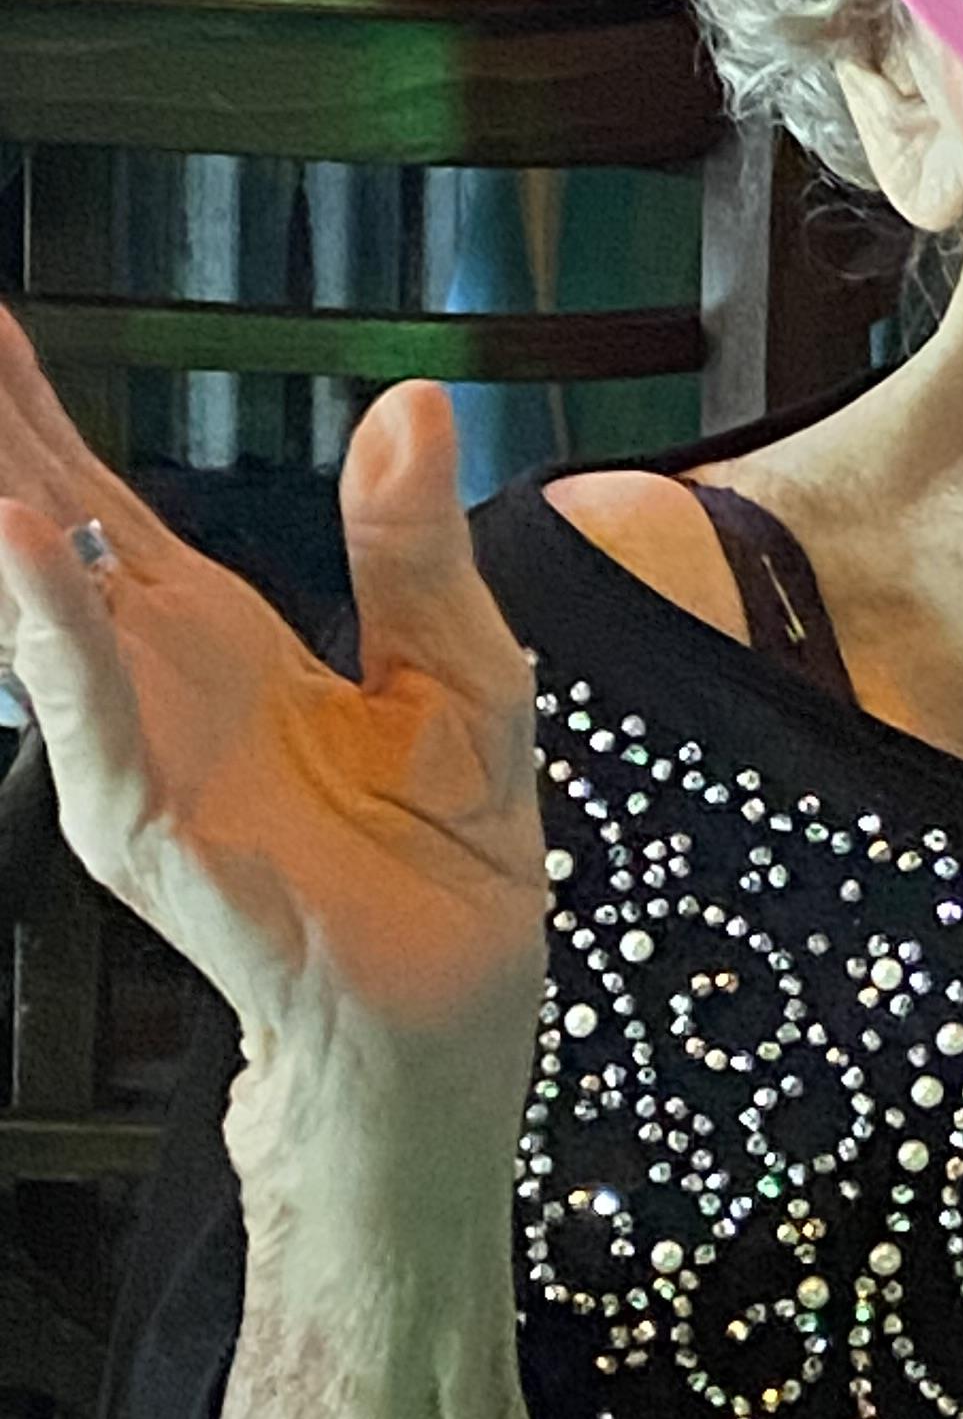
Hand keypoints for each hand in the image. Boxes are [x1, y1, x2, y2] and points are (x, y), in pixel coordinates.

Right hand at [0, 311, 545, 1143]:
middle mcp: (157, 687)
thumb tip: (413, 407)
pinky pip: (88, 715)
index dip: (40, 412)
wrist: (449, 1011)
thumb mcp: (463, 668)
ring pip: (32, 607)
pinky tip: (20, 537)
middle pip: (43, 531)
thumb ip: (414, 543)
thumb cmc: (447, 861)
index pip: (105, 501)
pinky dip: (51, 625)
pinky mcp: (151, 825)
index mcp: (218, 641)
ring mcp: (138, 753)